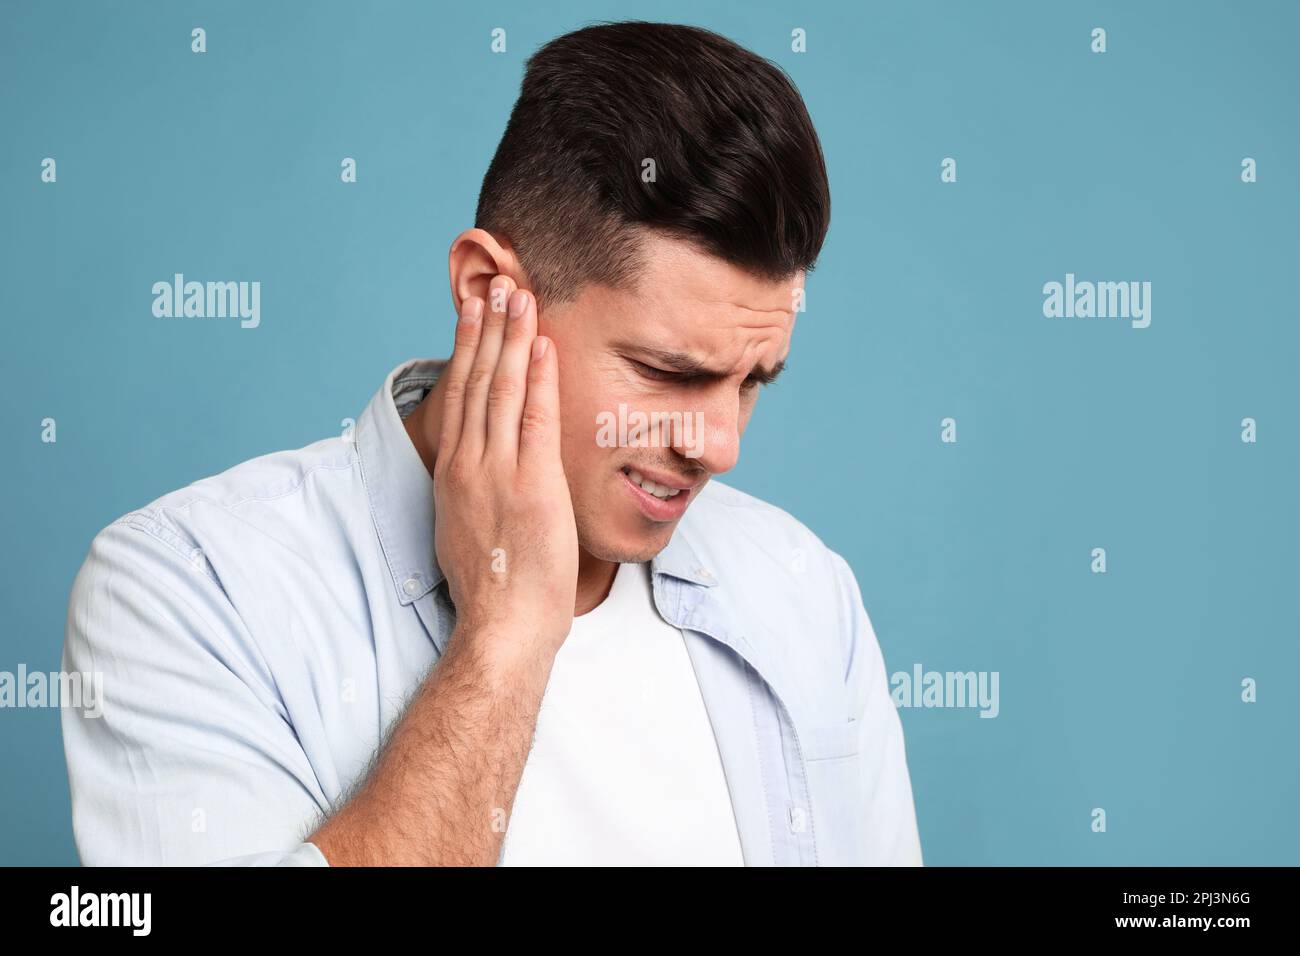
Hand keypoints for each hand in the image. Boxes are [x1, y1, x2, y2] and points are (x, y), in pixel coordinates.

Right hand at [432, 275, 577, 663]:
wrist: (501, 625)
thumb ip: (472, 493)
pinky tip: (542, 344)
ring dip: (510, 338)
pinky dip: (539, 378)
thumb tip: (480, 478)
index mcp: (452, 474)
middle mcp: (468, 464)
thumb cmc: (491, 589)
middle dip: (485, 329)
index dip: (466, 351)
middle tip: (495, 284)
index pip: (458, 398)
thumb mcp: (466, 531)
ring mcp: (497, 471)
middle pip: (475, 381)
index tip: (472, 316)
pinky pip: (535, 418)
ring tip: (517, 296)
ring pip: (501, 389)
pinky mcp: (532, 483)